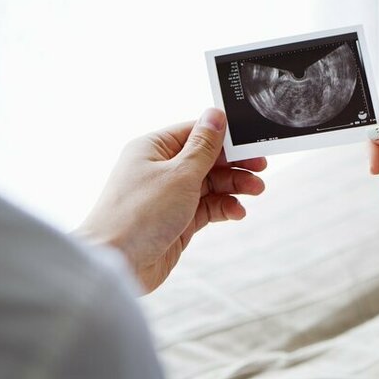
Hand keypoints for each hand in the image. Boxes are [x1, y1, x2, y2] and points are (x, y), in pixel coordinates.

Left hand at [76, 108, 265, 292]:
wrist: (117, 263)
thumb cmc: (139, 214)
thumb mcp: (179, 174)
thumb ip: (203, 147)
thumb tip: (215, 115)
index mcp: (153, 148)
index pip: (196, 132)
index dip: (225, 137)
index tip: (251, 142)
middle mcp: (160, 169)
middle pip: (206, 158)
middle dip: (234, 164)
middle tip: (261, 168)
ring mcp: (169, 196)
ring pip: (210, 184)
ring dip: (234, 186)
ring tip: (256, 191)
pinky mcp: (177, 220)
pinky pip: (207, 207)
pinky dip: (224, 207)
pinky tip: (237, 212)